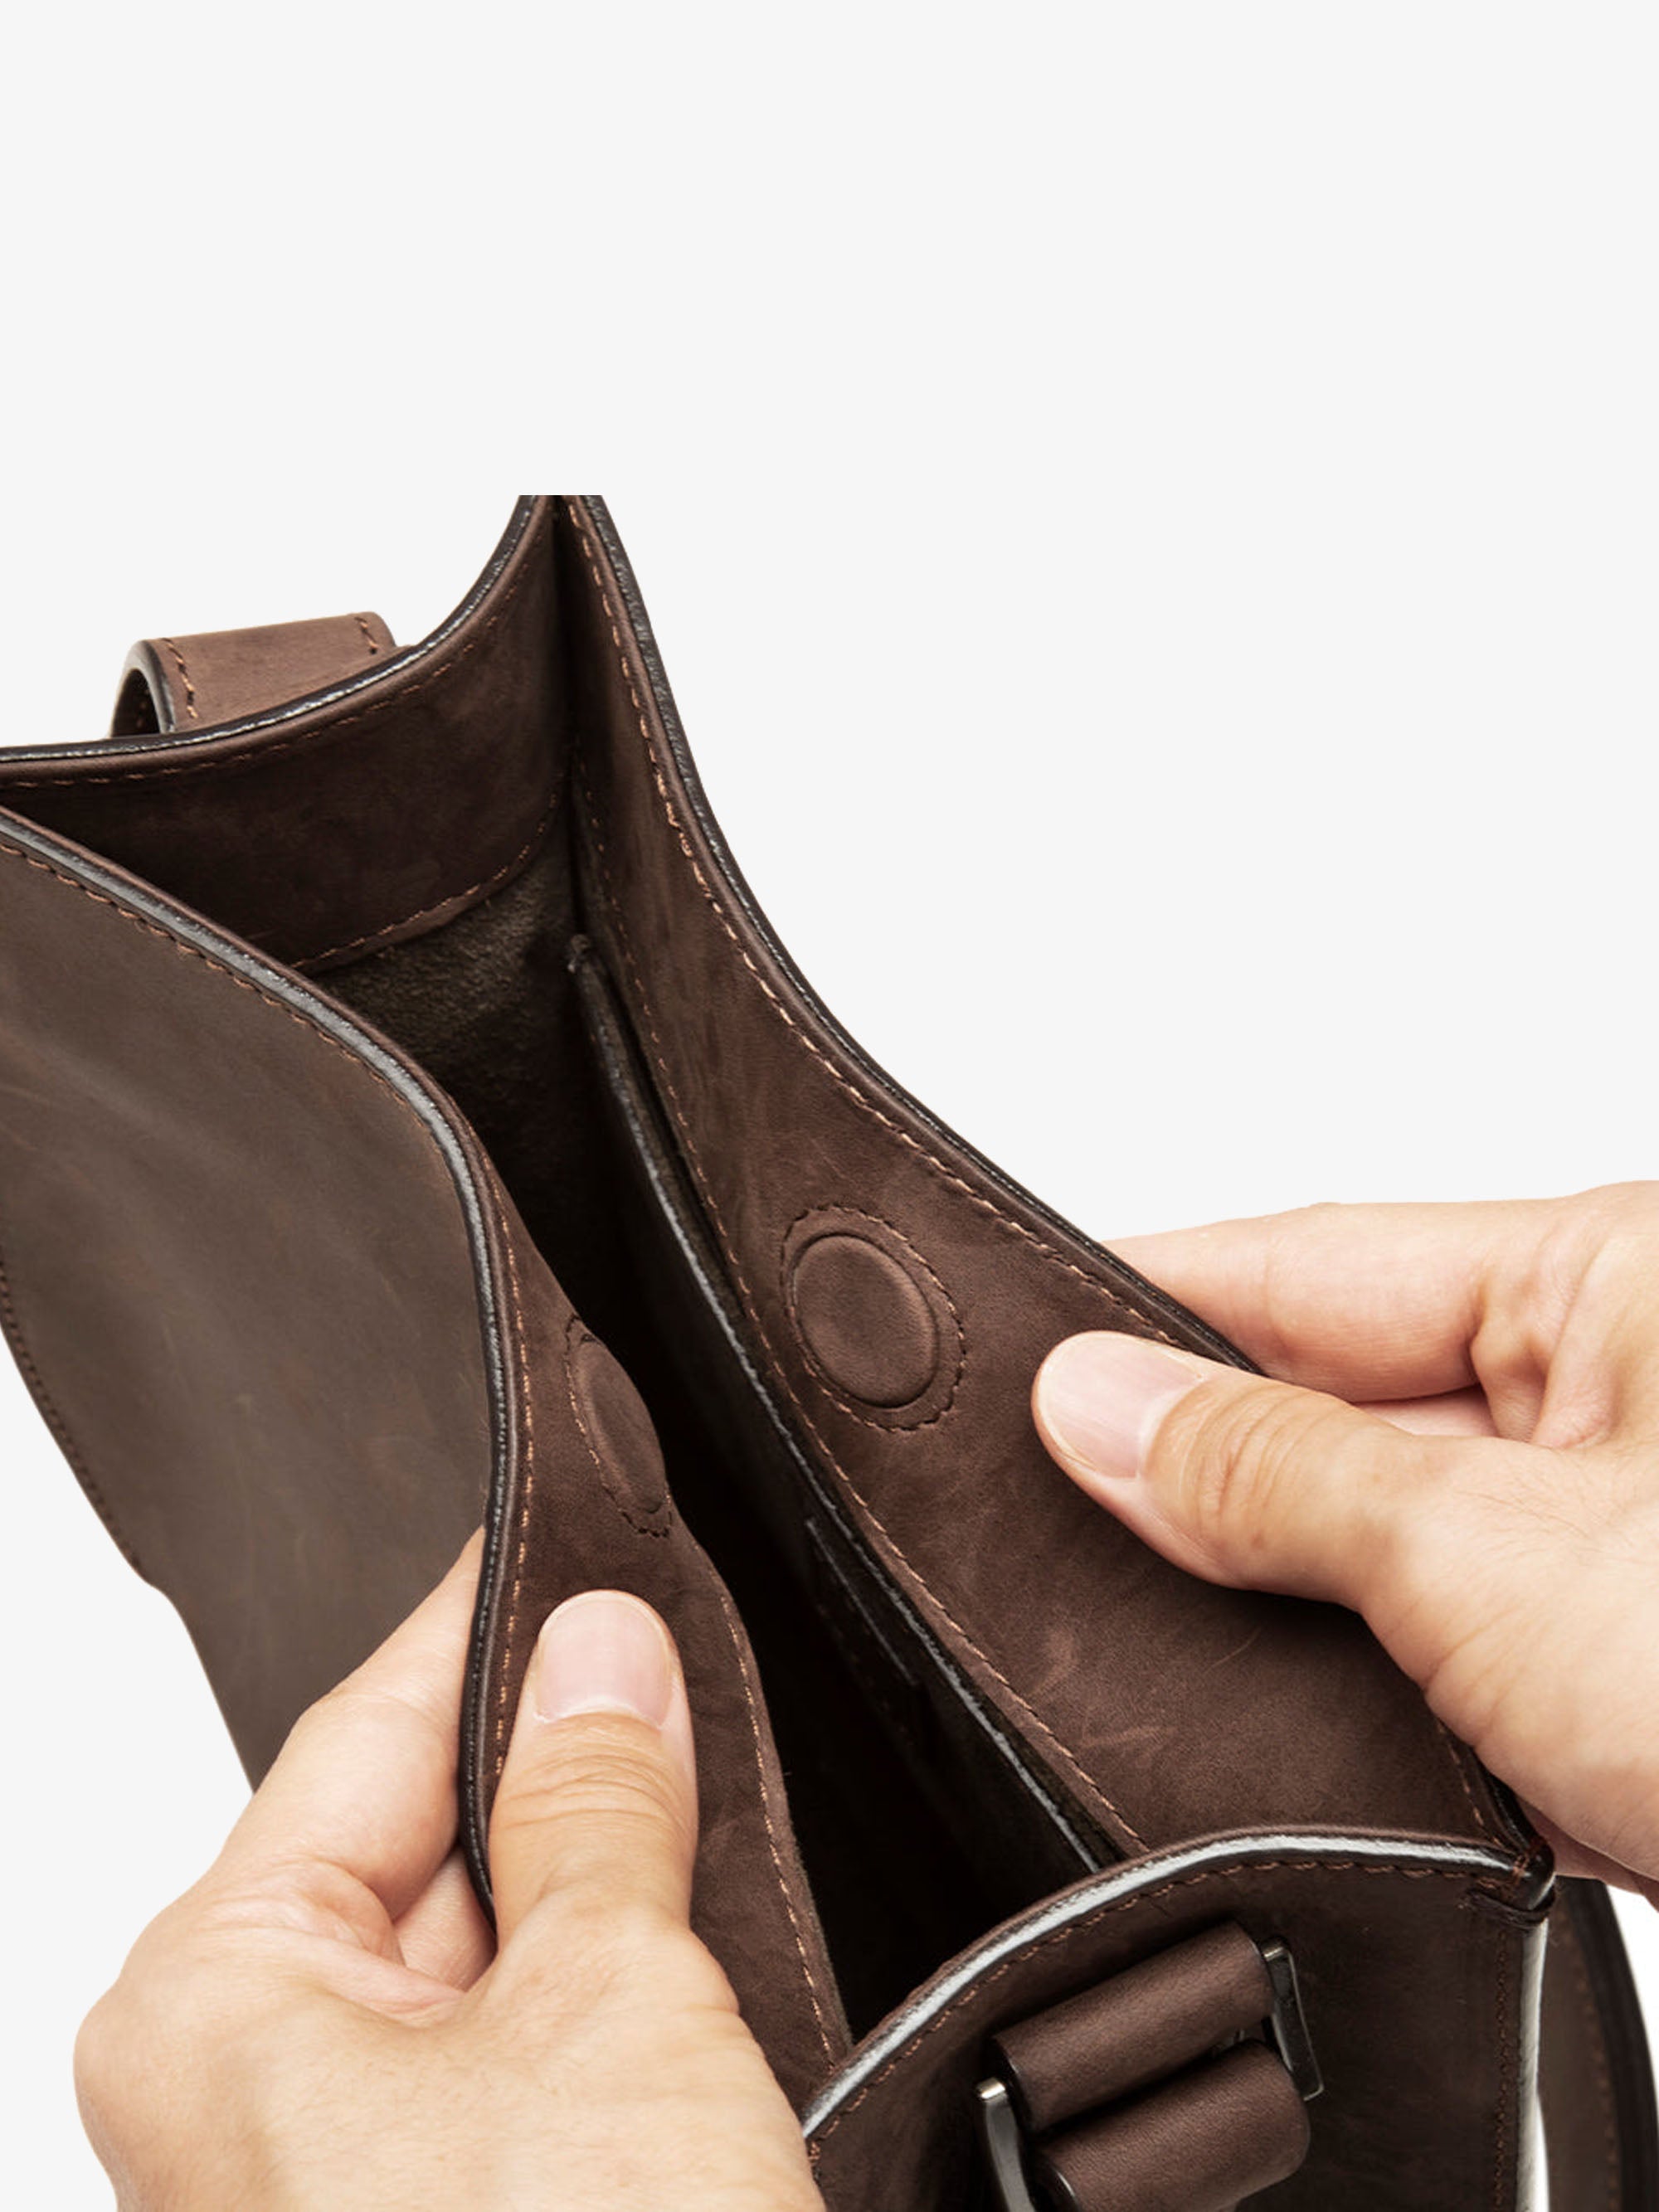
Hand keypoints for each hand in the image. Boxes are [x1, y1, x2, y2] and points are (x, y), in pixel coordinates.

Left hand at [74, 1542, 821, 2209]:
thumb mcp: (609, 2013)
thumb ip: (601, 1802)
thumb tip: (605, 1642)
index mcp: (216, 2005)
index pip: (361, 1730)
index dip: (486, 1619)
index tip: (579, 1523)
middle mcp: (253, 2086)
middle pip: (420, 1830)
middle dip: (562, 1745)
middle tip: (688, 1637)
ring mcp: (352, 2165)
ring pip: (487, 1939)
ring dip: (603, 1864)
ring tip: (712, 1761)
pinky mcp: (456, 2211)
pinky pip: (524, 2041)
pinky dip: (614, 1972)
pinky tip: (698, 1919)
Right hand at [1032, 1185, 1658, 1906]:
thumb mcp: (1497, 1565)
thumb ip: (1274, 1476)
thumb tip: (1094, 1403)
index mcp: (1609, 1281)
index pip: (1310, 1257)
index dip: (1143, 1290)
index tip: (1009, 1331)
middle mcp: (1611, 1382)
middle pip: (1330, 1384)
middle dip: (1190, 1446)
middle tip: (1044, 1493)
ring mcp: (1607, 1519)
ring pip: (1369, 1514)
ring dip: (1264, 1565)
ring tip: (1149, 1597)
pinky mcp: (1605, 1640)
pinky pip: (1425, 1616)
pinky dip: (1343, 1655)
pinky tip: (1270, 1684)